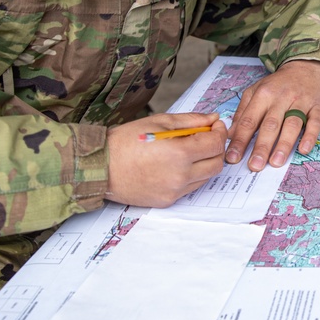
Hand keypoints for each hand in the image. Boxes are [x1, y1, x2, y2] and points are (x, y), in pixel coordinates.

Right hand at [106, 112, 226, 207]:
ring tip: (189, 151)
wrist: (100, 167)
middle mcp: (180, 176)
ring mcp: (174, 191)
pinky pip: (190, 188)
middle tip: (206, 138)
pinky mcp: (167, 201)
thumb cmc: (125, 141)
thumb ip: (191, 120)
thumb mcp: (160, 121)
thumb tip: (212, 118)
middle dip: (216, 148)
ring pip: (206, 177)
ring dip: (205, 162)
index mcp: (179, 153)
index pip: (216, 144)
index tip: (215, 125)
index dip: (220, 132)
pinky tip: (177, 165)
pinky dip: (191, 175)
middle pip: (216, 163)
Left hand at [225, 60, 319, 171]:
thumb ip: (243, 112)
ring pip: (292, 124)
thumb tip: (230, 135)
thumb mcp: (256, 91)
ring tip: (275, 162)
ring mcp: (301, 102)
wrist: (306, 67)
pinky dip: (310, 136)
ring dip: (284, 144)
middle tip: (254, 165)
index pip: (249, 120)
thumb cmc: (278, 85)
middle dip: (261, 146)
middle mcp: (281, 98)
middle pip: (270, 125)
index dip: (240, 140)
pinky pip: (314, 122)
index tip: (233, 158)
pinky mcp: (318, 107)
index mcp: (263, 95)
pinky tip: (304, 149)